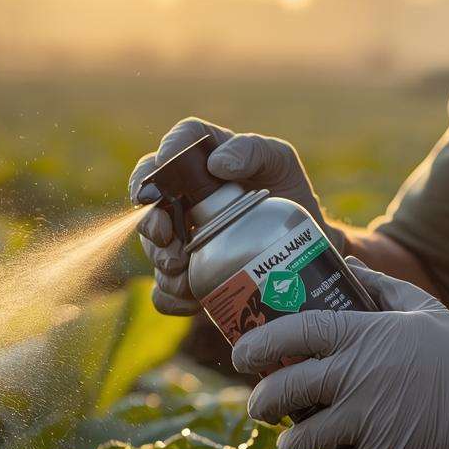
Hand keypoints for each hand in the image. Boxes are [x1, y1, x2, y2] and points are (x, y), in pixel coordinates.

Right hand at [129, 117, 346, 315]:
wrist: (299, 249)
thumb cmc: (287, 196)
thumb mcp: (279, 163)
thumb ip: (254, 150)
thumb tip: (217, 164)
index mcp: (202, 160)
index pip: (172, 149)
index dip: (156, 162)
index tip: (158, 179)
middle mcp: (182, 197)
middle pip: (149, 205)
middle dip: (150, 224)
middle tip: (166, 238)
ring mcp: (180, 237)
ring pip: (153, 250)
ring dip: (161, 263)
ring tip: (184, 277)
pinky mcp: (186, 273)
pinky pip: (163, 290)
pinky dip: (170, 296)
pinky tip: (190, 299)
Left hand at [231, 260, 448, 448]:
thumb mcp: (422, 308)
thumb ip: (379, 286)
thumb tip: (346, 261)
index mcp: (363, 335)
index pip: (294, 332)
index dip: (258, 343)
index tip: (239, 355)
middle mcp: (358, 375)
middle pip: (284, 390)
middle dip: (262, 403)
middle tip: (260, 408)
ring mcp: (370, 418)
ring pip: (303, 440)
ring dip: (293, 445)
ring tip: (296, 442)